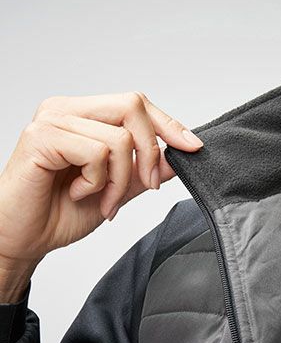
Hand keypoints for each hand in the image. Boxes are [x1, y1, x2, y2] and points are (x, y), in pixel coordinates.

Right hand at [0, 91, 202, 295]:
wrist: (25, 239)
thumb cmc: (62, 212)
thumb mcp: (119, 189)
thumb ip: (146, 170)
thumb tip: (178, 156)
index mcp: (84, 114)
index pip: (136, 103)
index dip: (169, 124)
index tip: (193, 147)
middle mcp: (68, 110)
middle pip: (133, 106)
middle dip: (149, 152)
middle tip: (146, 185)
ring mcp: (52, 120)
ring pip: (118, 137)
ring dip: (120, 180)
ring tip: (103, 199)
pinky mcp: (42, 137)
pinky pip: (96, 152)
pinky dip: (97, 182)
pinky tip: (79, 192)